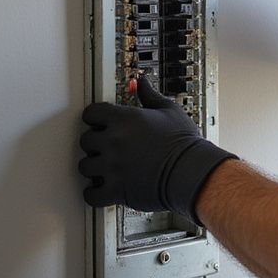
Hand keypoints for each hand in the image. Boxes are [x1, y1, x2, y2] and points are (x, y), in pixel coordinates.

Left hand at [79, 75, 236, 223]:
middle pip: (85, 140)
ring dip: (94, 167)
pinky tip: (102, 189)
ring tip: (106, 167)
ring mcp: (112, 166)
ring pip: (85, 166)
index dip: (95, 118)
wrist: (192, 171)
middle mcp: (114, 141)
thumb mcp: (170, 110)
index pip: (91, 113)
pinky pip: (91, 194)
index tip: (100, 123)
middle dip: (95, 144)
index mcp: (124, 119)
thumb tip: (142, 83)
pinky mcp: (116, 190)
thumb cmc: (184, 143)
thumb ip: (150, 95)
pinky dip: (94, 193)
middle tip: (107, 147)